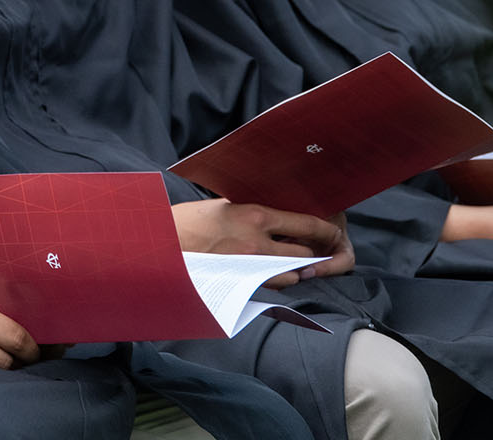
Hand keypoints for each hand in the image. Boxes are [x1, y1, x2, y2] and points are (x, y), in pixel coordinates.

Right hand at [172, 198, 353, 285]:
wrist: (159, 246)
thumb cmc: (186, 222)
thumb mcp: (222, 207)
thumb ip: (252, 211)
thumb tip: (280, 215)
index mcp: (254, 216)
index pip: (307, 224)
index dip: (326, 230)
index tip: (333, 231)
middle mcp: (257, 244)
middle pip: (306, 253)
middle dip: (312, 251)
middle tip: (311, 246)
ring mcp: (250, 268)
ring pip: (294, 273)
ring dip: (297, 267)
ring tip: (289, 258)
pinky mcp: (242, 285)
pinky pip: (274, 286)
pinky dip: (279, 279)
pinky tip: (271, 271)